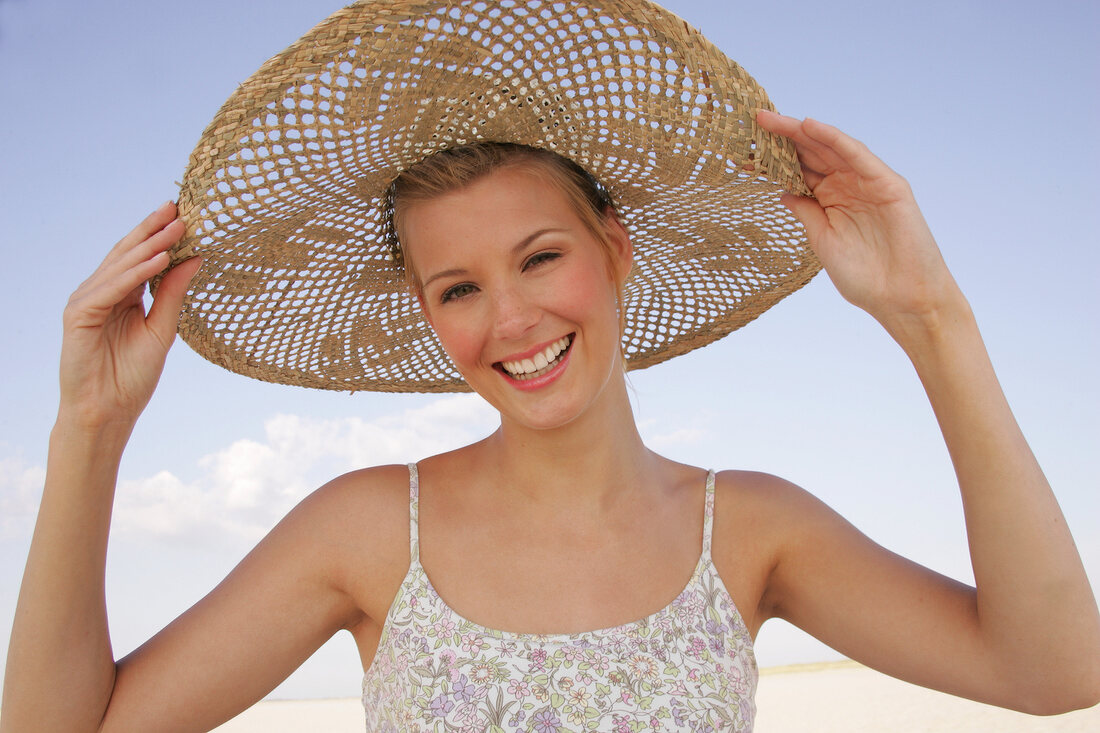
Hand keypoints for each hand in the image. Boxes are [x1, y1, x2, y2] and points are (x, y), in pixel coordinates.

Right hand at [59, 202, 200, 427]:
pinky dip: (135, 273)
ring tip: (176, 227)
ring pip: (120, 266)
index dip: (159, 235)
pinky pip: (112, 288)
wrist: (108, 412)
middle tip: (178, 208)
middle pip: (127, 253)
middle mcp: (101, 292)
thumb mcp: (162, 330)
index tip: (184, 215)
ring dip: (149, 246)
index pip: (139, 257)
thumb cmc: (132, 376)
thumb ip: (173, 294)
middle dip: (153, 230)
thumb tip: (195, 258)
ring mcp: (86, 301)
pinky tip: (159, 260)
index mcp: (120, 295)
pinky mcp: (79, 314)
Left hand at [756, 110, 964, 331]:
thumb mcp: (823, 241)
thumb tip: (784, 193)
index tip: (744, 156)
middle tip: (755, 122)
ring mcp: (868, 183)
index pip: (799, 172)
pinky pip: (857, 155)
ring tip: (774, 121)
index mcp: (831, 200)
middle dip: (783, 138)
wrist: (901, 298)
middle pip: (812, 155)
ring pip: (831, 149)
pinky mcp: (888, 184)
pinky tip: (810, 127)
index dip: (773, 162)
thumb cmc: (865, 276)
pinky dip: (834, 139)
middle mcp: (849, 186)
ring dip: (803, 132)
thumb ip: (807, 213)